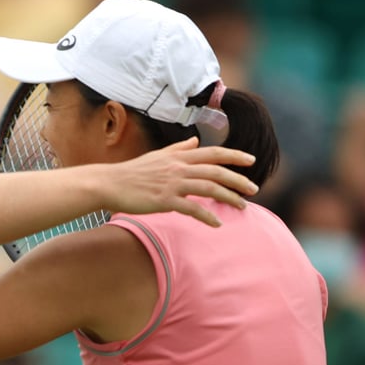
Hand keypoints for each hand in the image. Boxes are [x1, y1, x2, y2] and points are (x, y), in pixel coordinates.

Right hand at [111, 137, 257, 226]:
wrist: (109, 183)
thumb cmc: (132, 172)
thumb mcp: (157, 156)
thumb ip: (178, 149)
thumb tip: (194, 141)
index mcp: (178, 156)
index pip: (212, 153)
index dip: (234, 156)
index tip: (251, 161)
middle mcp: (178, 167)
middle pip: (216, 171)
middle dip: (238, 180)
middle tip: (254, 189)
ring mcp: (172, 183)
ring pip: (209, 188)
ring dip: (229, 198)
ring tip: (242, 207)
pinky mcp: (164, 200)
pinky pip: (192, 208)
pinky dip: (207, 216)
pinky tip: (216, 223)